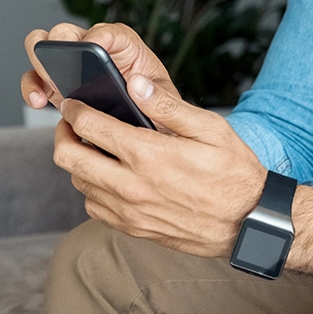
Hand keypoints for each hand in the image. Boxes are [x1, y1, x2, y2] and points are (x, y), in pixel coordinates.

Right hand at [21, 22, 178, 111]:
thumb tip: (137, 84)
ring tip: (45, 88)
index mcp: (122, 44)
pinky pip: (35, 80)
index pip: (107, 31)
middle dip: (62, 44)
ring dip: (39, 64)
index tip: (93, 48)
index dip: (98, 36)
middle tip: (64, 66)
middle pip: (67, 31)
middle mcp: (91, 47)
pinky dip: (32, 88)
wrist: (142, 128)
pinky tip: (38, 101)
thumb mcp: (165, 100)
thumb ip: (158, 93)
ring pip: (42, 48)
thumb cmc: (155, 108)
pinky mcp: (56, 84)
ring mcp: (71, 65)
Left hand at [52, 69, 267, 256]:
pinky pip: (94, 207)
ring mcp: (129, 212)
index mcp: (147, 154)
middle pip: (69, 157)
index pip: (88, 125)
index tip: (73, 102)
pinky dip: (92, 188)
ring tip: (93, 147)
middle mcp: (131, 185)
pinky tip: (109, 176)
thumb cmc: (234, 172)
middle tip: (73, 123)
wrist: (248, 223)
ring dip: (79, 162)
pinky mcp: (133, 229)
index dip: (74, 109)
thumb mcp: (210, 128)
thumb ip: (168, 106)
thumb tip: (135, 84)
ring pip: (78, 183)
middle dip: (63, 134)